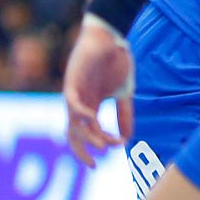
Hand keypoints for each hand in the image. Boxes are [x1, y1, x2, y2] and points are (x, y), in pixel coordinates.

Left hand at [63, 18, 133, 166]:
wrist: (110, 36)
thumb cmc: (115, 61)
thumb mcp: (124, 94)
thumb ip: (124, 114)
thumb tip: (127, 138)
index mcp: (90, 106)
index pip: (87, 134)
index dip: (96, 147)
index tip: (111, 153)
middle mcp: (79, 103)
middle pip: (74, 134)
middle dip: (82, 151)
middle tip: (94, 163)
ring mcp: (74, 93)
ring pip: (73, 122)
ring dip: (88, 136)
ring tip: (102, 144)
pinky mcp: (72, 82)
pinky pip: (72, 102)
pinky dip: (81, 114)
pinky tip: (93, 120)